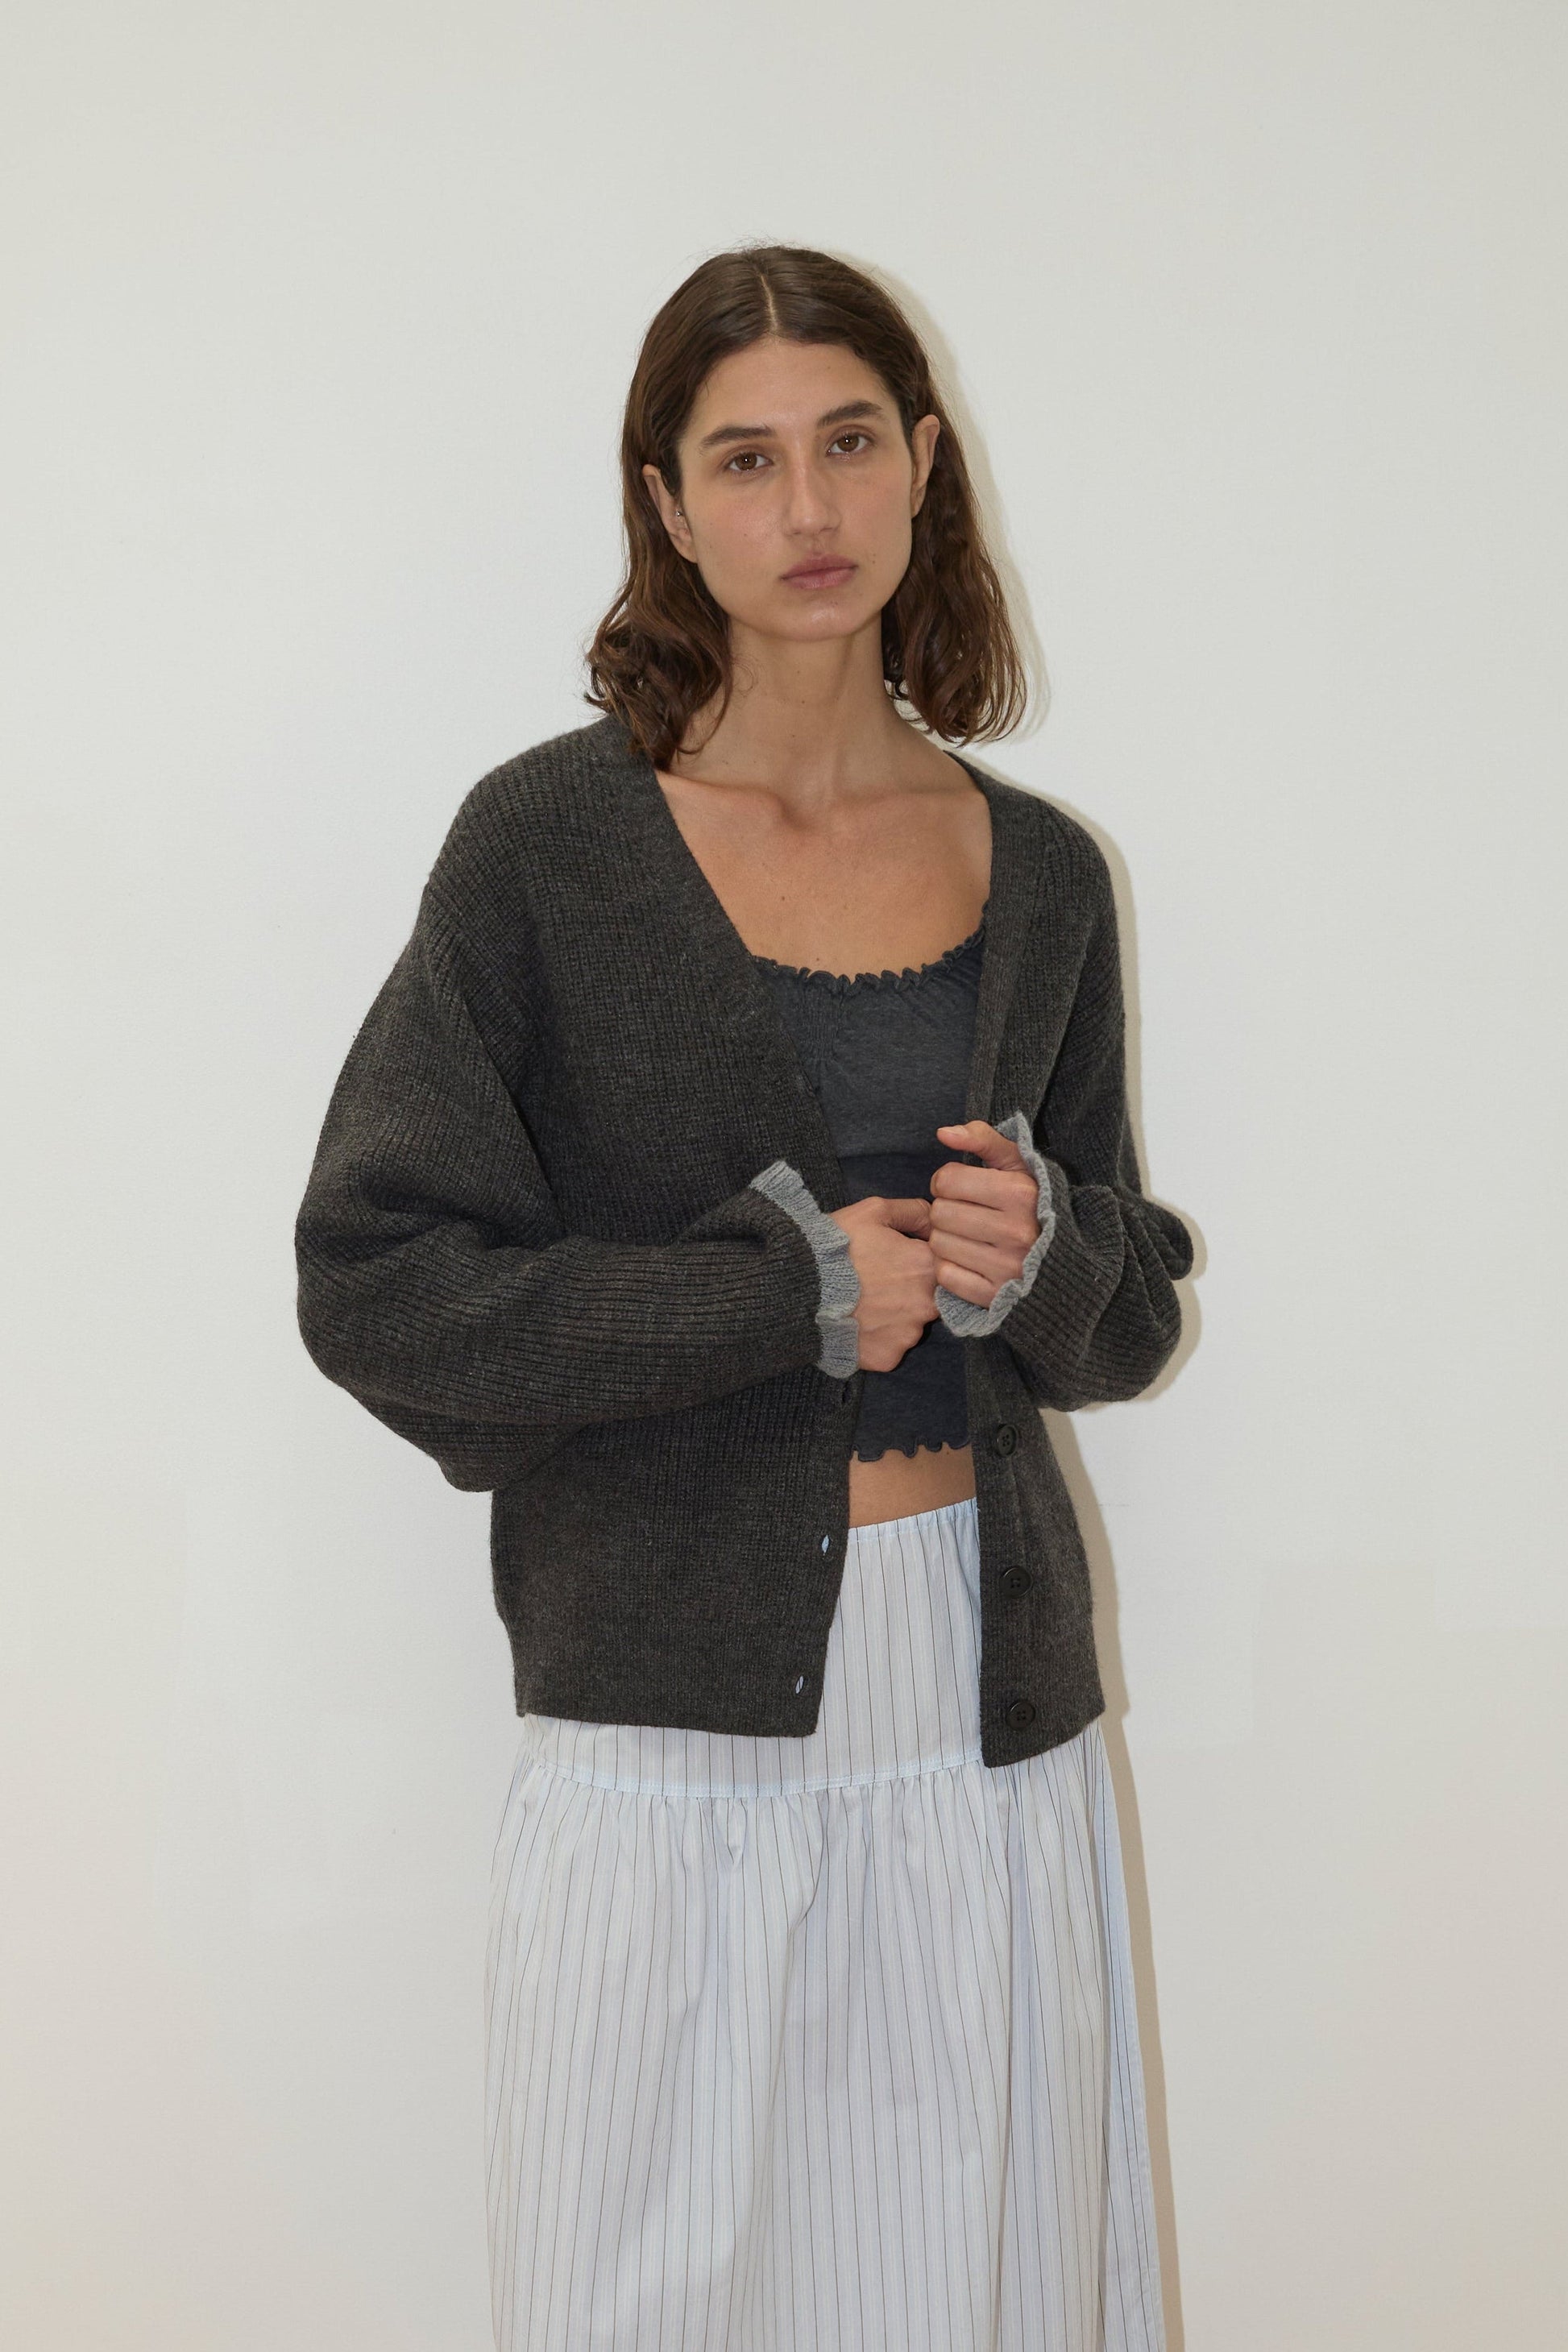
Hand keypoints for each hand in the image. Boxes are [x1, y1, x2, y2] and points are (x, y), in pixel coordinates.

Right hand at [827, 1195, 938, 1372]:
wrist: (797, 1290)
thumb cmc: (835, 1246)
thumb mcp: (874, 1212)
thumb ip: (914, 1212)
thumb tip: (937, 1220)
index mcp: (928, 1267)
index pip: (945, 1266)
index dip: (922, 1261)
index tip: (899, 1260)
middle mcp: (927, 1304)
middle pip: (931, 1298)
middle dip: (910, 1290)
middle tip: (878, 1282)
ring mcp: (908, 1335)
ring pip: (911, 1325)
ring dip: (895, 1316)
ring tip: (863, 1304)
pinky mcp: (889, 1358)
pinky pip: (891, 1348)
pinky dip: (878, 1339)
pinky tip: (858, 1324)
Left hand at [928, 1120, 1042, 1309]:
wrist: (1064, 1257)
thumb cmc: (1032, 1203)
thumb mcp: (1017, 1164)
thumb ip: (982, 1138)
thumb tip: (943, 1132)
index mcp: (1020, 1194)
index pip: (947, 1180)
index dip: (947, 1180)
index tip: (961, 1188)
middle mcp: (1015, 1232)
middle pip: (939, 1213)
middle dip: (946, 1209)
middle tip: (965, 1213)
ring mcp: (1006, 1268)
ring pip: (938, 1244)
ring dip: (946, 1238)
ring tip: (968, 1235)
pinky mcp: (995, 1296)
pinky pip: (944, 1275)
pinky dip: (950, 1267)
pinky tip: (970, 1259)